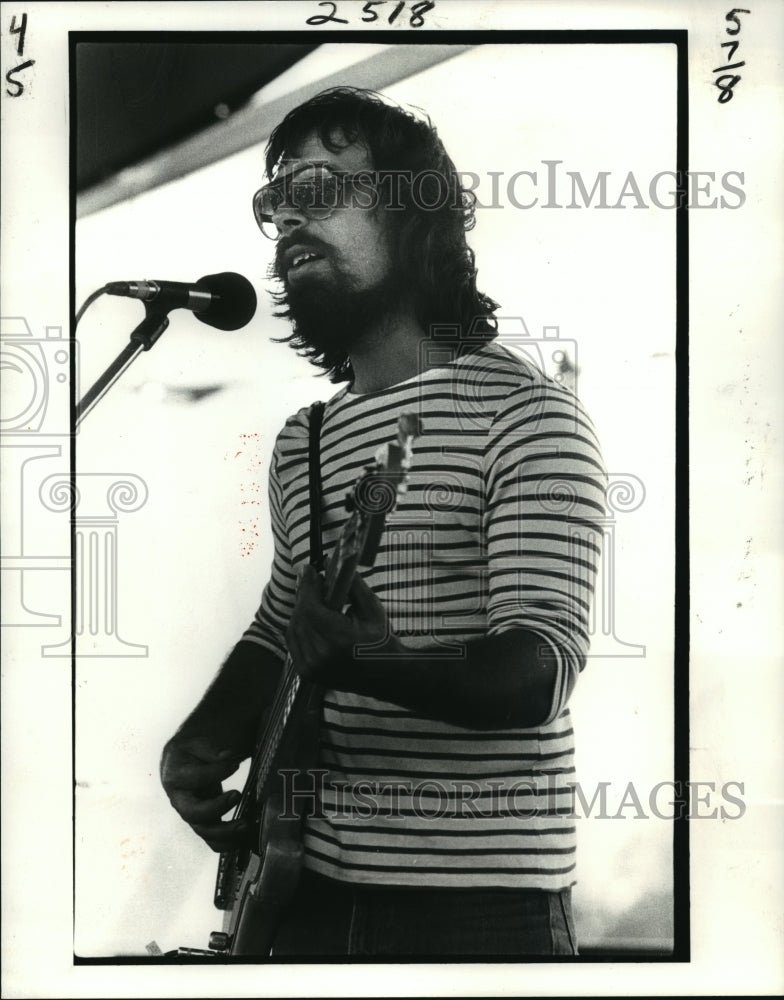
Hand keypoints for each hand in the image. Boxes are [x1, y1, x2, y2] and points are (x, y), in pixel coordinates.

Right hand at [160, 734, 248, 851]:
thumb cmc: (201, 741)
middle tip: (237, 794)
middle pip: (191, 812)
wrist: (196, 749)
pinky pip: (209, 837)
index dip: (215, 772)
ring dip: (224, 831)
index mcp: (175, 771)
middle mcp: (178, 795)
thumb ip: (213, 747)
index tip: (235, 763)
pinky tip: (240, 841)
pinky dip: (223, 842)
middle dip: (215, 808)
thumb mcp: (203, 738)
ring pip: (201, 829)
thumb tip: (227, 756)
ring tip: (246, 824)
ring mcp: (190, 809)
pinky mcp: (202, 818)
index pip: (193, 777)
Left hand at [286, 566, 401, 685]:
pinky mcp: (308, 673)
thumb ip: (352, 585)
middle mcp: (322, 657)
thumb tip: (331, 563)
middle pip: (300, 617)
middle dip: (304, 595)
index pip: (310, 608)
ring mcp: (312, 668)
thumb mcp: (372, 609)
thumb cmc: (381, 641)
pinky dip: (300, 627)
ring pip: (294, 629)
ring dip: (301, 610)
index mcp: (339, 641)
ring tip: (314, 598)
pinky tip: (311, 617)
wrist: (385, 675)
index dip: (307, 587)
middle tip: (312, 579)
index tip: (310, 570)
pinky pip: (294, 643)